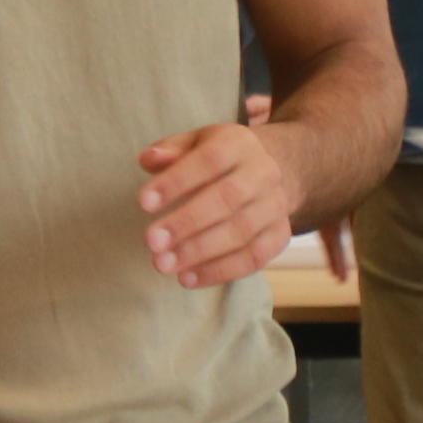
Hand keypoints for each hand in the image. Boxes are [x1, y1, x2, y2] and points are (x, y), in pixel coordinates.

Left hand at [132, 115, 300, 286]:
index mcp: (239, 144)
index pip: (209, 161)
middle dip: (186, 223)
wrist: (265, 174)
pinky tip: (187, 278)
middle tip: (152, 242)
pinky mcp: (279, 236)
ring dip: (198, 252)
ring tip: (163, 264)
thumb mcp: (194, 145)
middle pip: (227, 199)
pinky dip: (219, 271)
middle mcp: (263, 173)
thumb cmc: (216, 161)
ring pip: (240, 232)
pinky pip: (254, 258)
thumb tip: (150, 159)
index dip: (176, 182)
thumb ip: (170, 151)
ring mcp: (275, 206)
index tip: (143, 203)